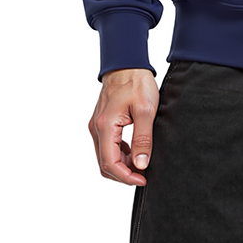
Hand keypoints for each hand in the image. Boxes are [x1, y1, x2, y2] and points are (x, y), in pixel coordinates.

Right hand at [88, 68, 159, 185]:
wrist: (127, 63)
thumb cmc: (136, 82)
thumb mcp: (146, 110)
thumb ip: (143, 138)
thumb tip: (141, 164)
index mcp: (105, 126)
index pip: (110, 163)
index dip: (126, 177)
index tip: (143, 179)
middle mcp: (96, 128)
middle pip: (105, 163)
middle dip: (123, 174)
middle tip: (143, 174)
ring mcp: (97, 125)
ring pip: (105, 156)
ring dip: (121, 164)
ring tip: (142, 163)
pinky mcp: (102, 122)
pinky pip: (107, 146)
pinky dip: (119, 154)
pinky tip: (134, 151)